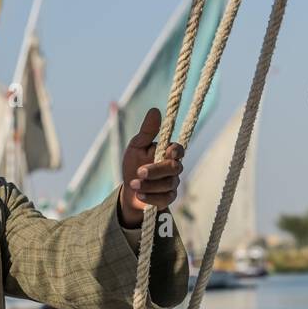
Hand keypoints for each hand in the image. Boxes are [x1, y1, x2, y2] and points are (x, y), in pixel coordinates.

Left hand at [118, 106, 184, 228]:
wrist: (129, 190)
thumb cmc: (134, 164)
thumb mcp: (136, 146)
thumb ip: (147, 131)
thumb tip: (155, 110)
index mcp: (167, 152)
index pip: (178, 150)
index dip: (176, 151)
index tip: (168, 152)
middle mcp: (173, 167)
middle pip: (174, 168)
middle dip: (156, 171)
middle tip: (139, 171)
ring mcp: (172, 183)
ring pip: (168, 184)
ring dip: (149, 185)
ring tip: (133, 184)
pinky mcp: (168, 198)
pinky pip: (165, 199)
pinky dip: (151, 197)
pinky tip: (139, 195)